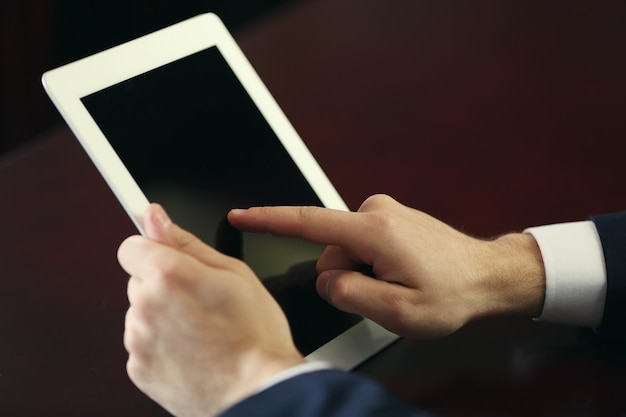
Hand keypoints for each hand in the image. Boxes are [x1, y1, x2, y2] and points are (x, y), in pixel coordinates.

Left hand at [118, 204, 303, 416]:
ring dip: (162, 316)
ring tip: (201, 331)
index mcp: (168, 275)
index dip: (154, 251)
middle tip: (201, 301)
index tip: (169, 260)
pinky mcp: (138, 369)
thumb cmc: (254, 334)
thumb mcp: (234, 273)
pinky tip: (192, 351)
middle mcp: (145, 305)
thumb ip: (186, 242)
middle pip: (139, 280)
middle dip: (163, 285)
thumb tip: (155, 217)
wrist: (257, 390)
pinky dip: (161, 345)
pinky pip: (142, 344)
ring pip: (141, 313)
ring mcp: (138, 340)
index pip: (131, 246)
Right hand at [228, 194, 545, 338]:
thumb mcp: (399, 312)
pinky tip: (402, 274)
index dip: (268, 219)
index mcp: (374, 231)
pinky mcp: (391, 218)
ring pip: (347, 249)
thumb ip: (352, 295)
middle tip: (384, 294)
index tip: (240, 215)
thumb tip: (327, 281)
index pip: (307, 222)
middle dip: (345, 277)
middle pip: (331, 249)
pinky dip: (371, 263)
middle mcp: (376, 211)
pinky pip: (363, 243)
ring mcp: (386, 212)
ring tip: (400, 284)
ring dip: (362, 272)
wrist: (490, 276)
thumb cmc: (453, 294)